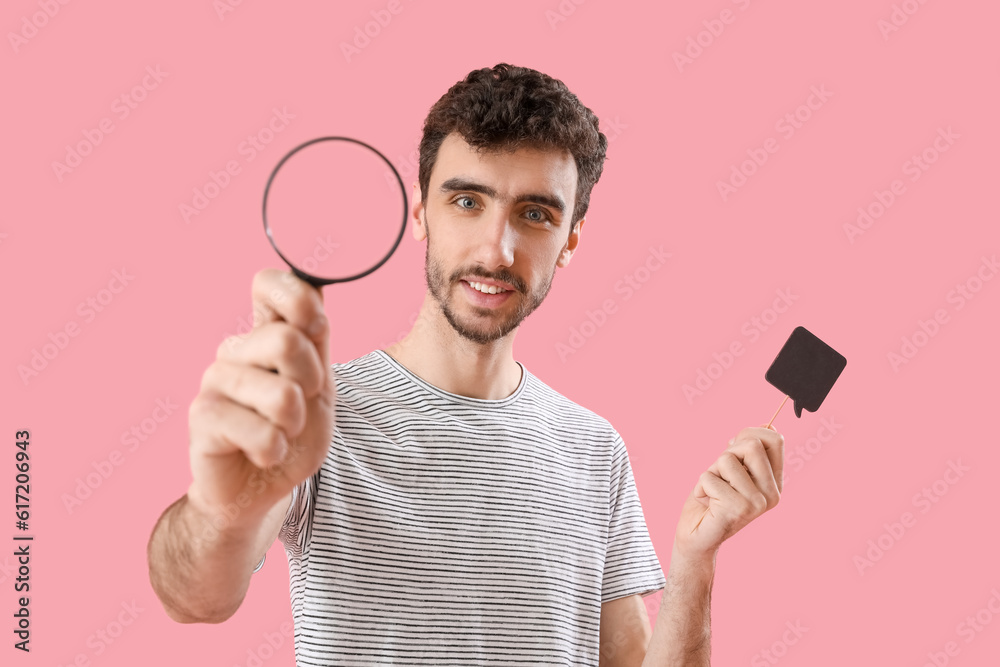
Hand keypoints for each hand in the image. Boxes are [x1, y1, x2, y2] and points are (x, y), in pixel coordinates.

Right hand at [186, 268, 334, 523]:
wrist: (258, 490)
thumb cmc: (290, 436)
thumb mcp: (319, 389)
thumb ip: (317, 344)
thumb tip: (315, 290)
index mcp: (265, 335)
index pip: (269, 284)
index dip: (298, 297)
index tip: (317, 327)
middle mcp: (236, 350)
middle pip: (287, 340)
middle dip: (312, 380)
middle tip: (303, 403)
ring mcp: (215, 380)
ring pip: (281, 393)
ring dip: (295, 424)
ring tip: (281, 433)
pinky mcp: (203, 416)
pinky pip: (260, 430)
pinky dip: (275, 449)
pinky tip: (262, 453)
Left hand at [673, 424, 783, 561]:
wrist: (695, 536)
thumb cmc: (711, 500)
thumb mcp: (732, 470)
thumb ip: (748, 451)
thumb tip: (767, 425)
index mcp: (775, 484)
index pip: (775, 440)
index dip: (749, 434)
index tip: (733, 449)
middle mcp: (772, 495)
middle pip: (751, 444)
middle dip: (727, 454)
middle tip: (720, 476)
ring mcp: (757, 504)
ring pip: (727, 459)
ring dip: (712, 472)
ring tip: (713, 491)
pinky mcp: (738, 509)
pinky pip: (709, 476)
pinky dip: (701, 485)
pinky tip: (707, 502)